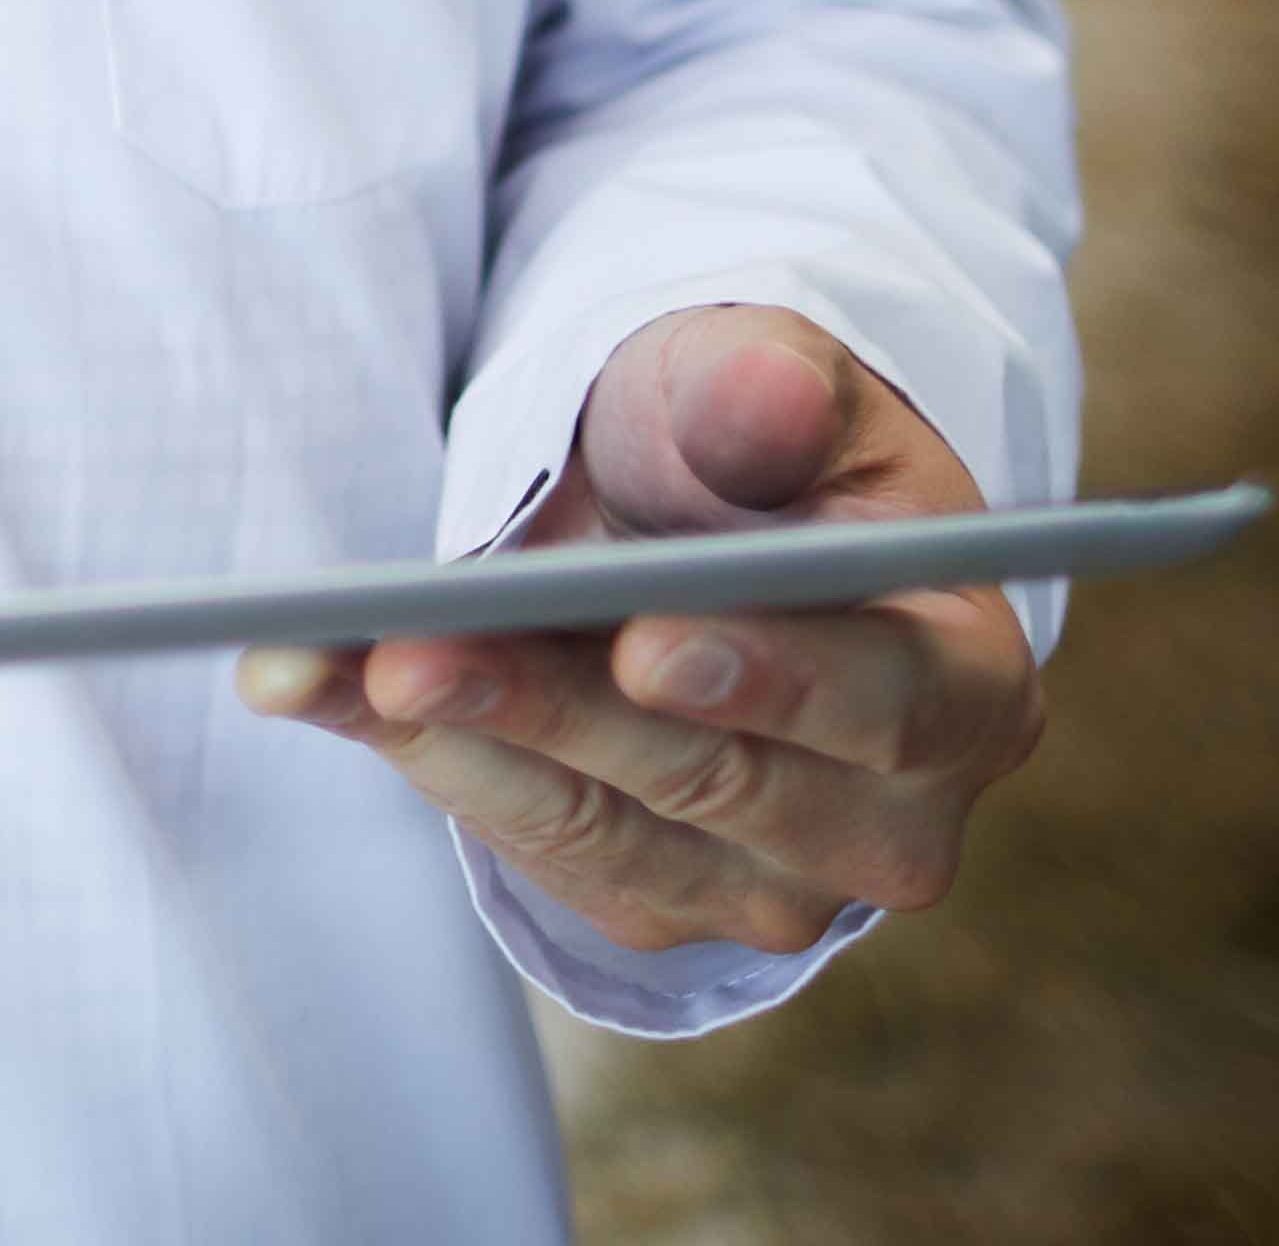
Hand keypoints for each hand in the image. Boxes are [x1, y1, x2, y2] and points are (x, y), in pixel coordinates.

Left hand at [235, 304, 1044, 959]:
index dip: (770, 676)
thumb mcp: (765, 378)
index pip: (886, 699)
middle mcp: (890, 819)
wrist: (711, 528)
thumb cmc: (751, 446)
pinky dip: (419, 760)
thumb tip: (765, 394)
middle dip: (549, 709)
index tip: (646, 642)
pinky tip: (313, 686)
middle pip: (714, 781)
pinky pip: (531, 846)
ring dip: (449, 747)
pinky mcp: (657, 899)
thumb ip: (764, 388)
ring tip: (313, 665)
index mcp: (966, 684)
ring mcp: (773, 884)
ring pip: (602, 830)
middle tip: (409, 654)